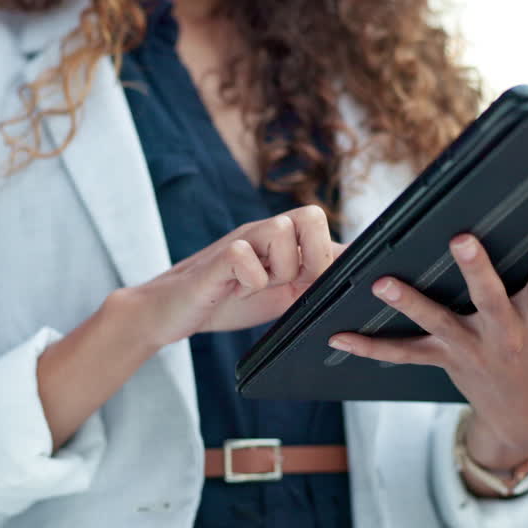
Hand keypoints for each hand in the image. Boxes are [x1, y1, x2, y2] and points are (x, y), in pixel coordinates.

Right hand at [132, 205, 345, 346]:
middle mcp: (263, 232)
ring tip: (261, 288)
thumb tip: (356, 271)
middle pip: (311, 215)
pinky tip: (238, 291)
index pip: (323, 224)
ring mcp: (240, 242)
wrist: (171, 311)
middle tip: (294, 285)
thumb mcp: (282, 292)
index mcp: (282, 240)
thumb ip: (314, 279)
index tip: (325, 285)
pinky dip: (250, 281)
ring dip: (281, 270)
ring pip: (281, 230)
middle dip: (313, 258)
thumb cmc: (227, 299)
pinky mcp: (217, 260)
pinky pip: (244, 256)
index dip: (335, 255)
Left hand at [328, 214, 527, 469]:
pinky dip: (369, 347)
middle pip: (489, 299)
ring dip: (409, 304)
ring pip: (436, 323)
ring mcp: (468, 349)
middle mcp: (502, 334)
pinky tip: (335, 336)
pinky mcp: (441, 360)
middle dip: (476, 271)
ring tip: (380, 282)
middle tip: (460, 239)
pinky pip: (401, 355)